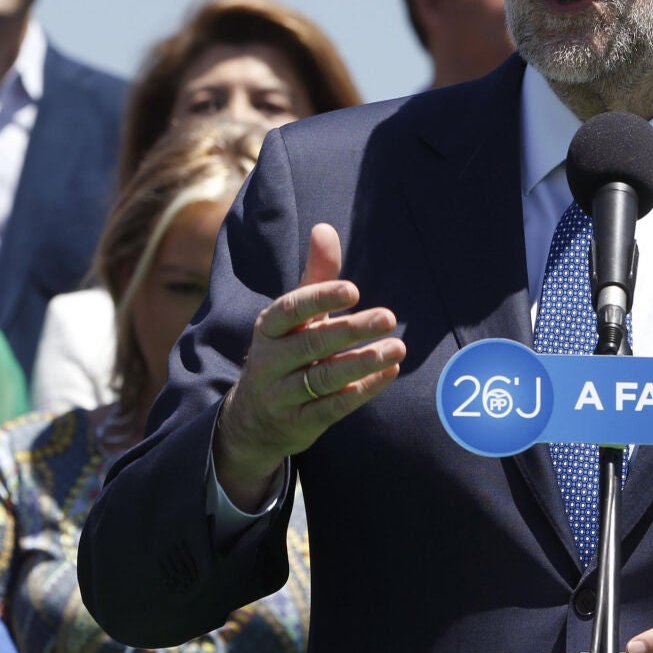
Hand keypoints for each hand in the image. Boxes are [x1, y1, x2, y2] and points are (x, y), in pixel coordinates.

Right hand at [214, 223, 405, 506]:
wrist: (254, 419)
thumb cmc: (285, 351)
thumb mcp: (295, 317)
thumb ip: (315, 277)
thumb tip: (325, 228)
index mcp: (268, 328)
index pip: (290, 310)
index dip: (319, 298)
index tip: (353, 290)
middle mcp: (270, 361)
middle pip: (311, 344)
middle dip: (351, 330)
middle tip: (389, 317)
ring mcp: (282, 395)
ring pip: (323, 378)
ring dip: (362, 363)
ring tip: (398, 348)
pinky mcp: (300, 423)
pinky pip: (333, 407)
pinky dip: (363, 391)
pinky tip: (390, 372)